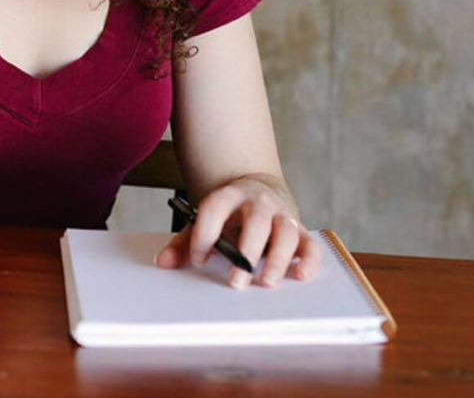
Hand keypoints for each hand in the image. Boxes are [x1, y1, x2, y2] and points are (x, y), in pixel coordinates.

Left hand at [154, 175, 321, 288]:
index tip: (198, 259)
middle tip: (235, 281)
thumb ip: (185, 242)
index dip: (205, 233)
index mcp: (229, 196)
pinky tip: (300, 275)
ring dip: (277, 258)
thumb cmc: (229, 215)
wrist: (259, 191)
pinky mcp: (300, 230)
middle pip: (255, 221)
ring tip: (265, 282)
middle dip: (247, 252)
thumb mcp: (205, 221)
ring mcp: (281, 215)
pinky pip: (310, 244)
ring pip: (285, 232)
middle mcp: (257, 202)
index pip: (215, 208)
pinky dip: (308, 260)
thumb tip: (163, 262)